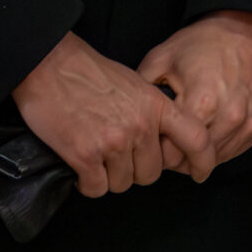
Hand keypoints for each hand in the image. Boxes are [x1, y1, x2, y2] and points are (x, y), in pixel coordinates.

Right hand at [13, 33, 214, 197]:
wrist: (48, 63)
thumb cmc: (87, 72)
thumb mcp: (134, 83)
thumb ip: (151, 112)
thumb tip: (158, 141)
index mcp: (155, 105)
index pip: (196, 138)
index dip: (203, 160)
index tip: (200, 173)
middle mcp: (140, 125)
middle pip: (151, 173)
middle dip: (133, 170)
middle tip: (114, 154)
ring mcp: (114, 142)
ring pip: (123, 184)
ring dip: (107, 176)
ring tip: (94, 152)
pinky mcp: (86, 155)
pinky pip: (96, 188)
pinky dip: (86, 183)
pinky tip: (80, 165)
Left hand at [138, 10, 251, 168]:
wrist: (249, 28)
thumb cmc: (205, 42)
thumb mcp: (162, 58)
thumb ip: (142, 91)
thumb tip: (131, 117)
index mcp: (202, 104)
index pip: (171, 154)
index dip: (158, 148)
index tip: (155, 137)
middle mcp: (229, 119)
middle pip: (192, 162)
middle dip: (177, 154)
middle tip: (170, 135)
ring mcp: (247, 125)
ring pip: (214, 161)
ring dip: (199, 154)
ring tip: (190, 130)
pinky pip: (233, 152)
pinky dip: (218, 147)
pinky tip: (209, 127)